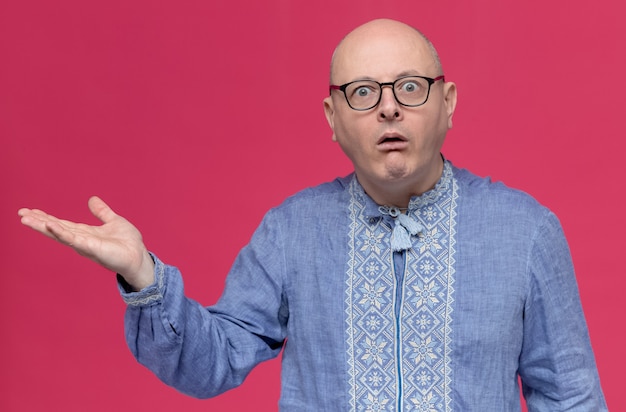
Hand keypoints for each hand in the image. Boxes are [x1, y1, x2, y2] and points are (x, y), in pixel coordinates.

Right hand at [18, 196, 154, 290]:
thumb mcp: (113, 221)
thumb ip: (102, 212)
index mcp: (85, 233)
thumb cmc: (128, 243)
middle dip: (38, 221)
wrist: (139, 257)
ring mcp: (85, 245)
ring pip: (60, 234)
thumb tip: (92, 199)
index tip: (30, 210)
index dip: (46, 217)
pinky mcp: (92, 249)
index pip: (61, 224)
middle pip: (56, 229)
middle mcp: (81, 239)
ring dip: (43, 226)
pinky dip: (62, 233)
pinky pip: (74, 240)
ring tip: (26, 219)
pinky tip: (50, 225)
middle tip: (21, 213)